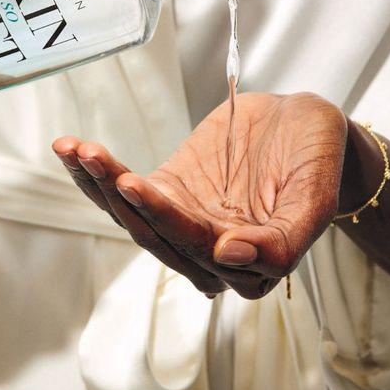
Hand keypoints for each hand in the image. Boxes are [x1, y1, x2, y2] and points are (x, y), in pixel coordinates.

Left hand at [53, 92, 346, 298]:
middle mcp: (208, 250)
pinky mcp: (167, 189)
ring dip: (97, 182)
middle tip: (94, 156)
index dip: (164, 217)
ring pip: (130, 214)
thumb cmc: (316, 159)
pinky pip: (125, 187)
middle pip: (152, 233)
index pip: (197, 248)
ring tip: (75, 149)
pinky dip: (97, 171)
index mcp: (248, 264)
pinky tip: (73, 149)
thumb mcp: (314, 197)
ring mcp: (183, 218)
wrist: (301, 125)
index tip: (135, 183)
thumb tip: (231, 256)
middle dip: (118, 195)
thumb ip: (282, 241)